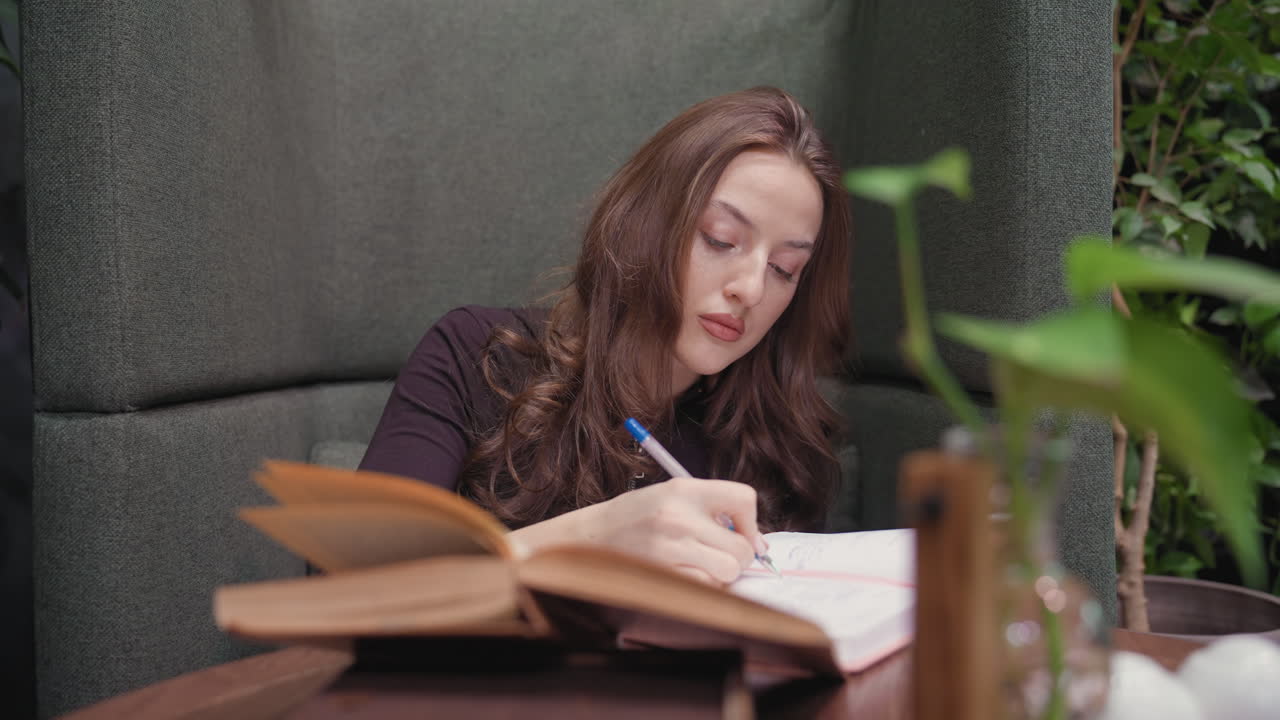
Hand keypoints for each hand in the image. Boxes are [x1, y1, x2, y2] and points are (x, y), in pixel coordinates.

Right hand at [509, 477, 766, 584]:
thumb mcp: (671, 497)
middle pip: (741, 548)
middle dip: (738, 559)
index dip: (751, 523)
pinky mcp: (661, 576)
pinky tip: (681, 578)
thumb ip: (713, 512)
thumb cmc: (636, 519)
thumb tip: (759, 547)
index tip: (742, 534)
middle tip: (718, 557)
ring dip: (720, 577)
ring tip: (697, 568)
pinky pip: (703, 590)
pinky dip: (700, 589)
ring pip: (727, 573)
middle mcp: (678, 516)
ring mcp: (669, 549)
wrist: (586, 539)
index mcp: (684, 489)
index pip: (745, 498)